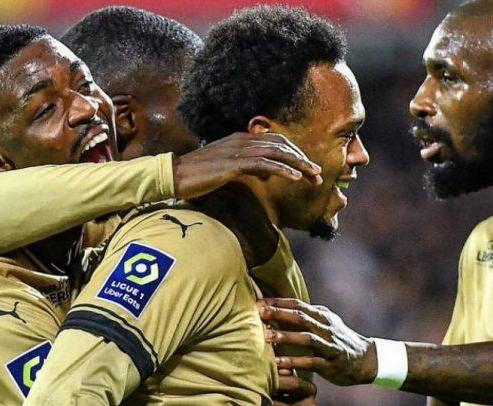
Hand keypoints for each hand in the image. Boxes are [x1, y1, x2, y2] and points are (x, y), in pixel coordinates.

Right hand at [172, 132, 322, 198]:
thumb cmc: (198, 175)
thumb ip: (248, 167)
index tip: (308, 168)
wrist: (174, 176)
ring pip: (277, 153)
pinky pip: (264, 165)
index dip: (295, 153)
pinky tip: (295, 178)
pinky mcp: (233, 164)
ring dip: (299, 165)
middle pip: (281, 145)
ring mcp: (238, 151)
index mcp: (241, 139)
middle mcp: (242, 140)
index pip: (276, 141)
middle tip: (318, 174)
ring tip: (314, 176)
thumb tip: (267, 174)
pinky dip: (282, 170)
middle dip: (302, 159)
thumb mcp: (228, 168)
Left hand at [260, 298, 377, 385]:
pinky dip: (294, 362)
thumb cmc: (338, 340)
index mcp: (322, 316)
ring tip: (265, 337)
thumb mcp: (325, 323)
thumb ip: (306, 316)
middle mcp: (326, 328)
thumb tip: (278, 308)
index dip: (278, 302)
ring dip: (285, 336)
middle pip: (300, 317)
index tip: (258, 302)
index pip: (297, 304)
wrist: (366, 360)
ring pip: (306, 338)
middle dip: (278, 313)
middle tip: (258, 312)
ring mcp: (329, 346)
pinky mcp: (331, 364)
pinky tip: (278, 364)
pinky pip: (311, 362)